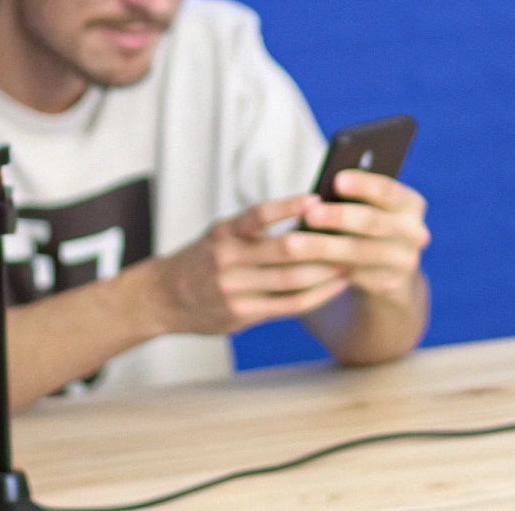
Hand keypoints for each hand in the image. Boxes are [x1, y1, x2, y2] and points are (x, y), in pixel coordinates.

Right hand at [149, 195, 351, 334]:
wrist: (163, 297)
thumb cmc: (204, 259)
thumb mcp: (221, 235)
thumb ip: (255, 229)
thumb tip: (310, 216)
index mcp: (225, 233)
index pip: (258, 215)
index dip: (288, 207)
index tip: (316, 199)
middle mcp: (228, 259)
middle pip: (283, 251)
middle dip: (321, 245)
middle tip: (350, 236)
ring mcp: (235, 290)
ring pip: (291, 281)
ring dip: (325, 273)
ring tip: (351, 263)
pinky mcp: (242, 315)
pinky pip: (287, 306)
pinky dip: (315, 297)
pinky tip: (334, 288)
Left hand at [299, 172, 430, 302]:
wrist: (388, 274)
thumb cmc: (366, 228)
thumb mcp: (367, 210)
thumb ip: (352, 199)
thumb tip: (315, 195)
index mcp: (410, 204)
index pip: (389, 190)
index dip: (364, 185)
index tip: (337, 180)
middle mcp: (415, 232)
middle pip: (374, 222)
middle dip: (340, 217)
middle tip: (310, 214)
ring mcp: (405, 261)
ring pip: (360, 253)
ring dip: (325, 248)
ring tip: (293, 244)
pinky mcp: (391, 286)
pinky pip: (355, 277)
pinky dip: (327, 270)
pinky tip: (302, 266)